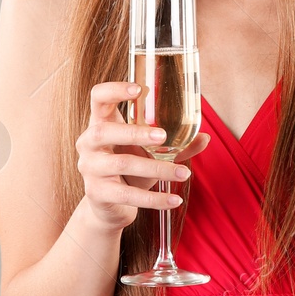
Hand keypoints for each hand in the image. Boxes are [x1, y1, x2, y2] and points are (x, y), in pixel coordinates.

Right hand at [77, 81, 211, 231]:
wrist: (110, 206)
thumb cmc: (130, 170)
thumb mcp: (149, 153)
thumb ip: (175, 144)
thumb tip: (206, 137)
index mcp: (100, 124)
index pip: (97, 98)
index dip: (114, 90)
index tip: (139, 89)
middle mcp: (89, 143)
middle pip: (104, 131)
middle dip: (134, 132)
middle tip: (163, 136)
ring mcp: (90, 169)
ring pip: (122, 164)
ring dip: (156, 169)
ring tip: (183, 173)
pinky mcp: (97, 193)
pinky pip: (127, 195)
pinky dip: (154, 199)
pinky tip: (174, 201)